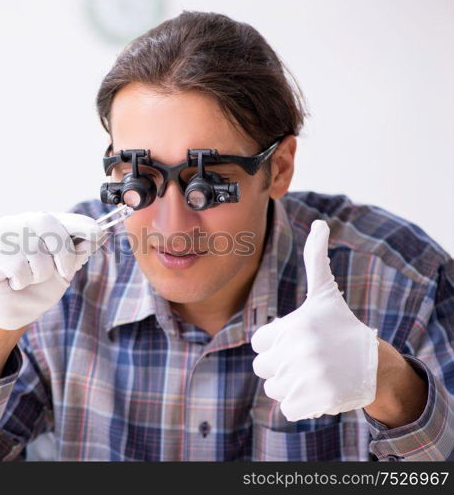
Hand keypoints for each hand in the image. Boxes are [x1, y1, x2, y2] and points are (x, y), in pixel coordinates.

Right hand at [0, 211, 105, 329]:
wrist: (8, 313)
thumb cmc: (35, 289)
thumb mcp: (63, 272)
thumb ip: (78, 254)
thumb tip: (99, 236)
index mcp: (38, 224)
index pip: (64, 218)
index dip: (83, 225)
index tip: (99, 234)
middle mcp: (19, 222)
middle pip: (50, 225)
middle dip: (65, 253)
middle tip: (64, 272)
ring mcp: (2, 235)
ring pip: (36, 252)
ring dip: (40, 275)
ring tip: (27, 279)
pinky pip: (20, 268)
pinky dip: (22, 282)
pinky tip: (13, 282)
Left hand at [250, 220, 378, 420]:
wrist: (374, 364)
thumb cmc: (340, 327)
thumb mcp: (324, 293)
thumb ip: (315, 259)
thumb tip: (320, 223)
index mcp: (293, 325)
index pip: (258, 345)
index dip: (275, 345)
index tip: (297, 341)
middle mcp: (300, 349)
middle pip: (263, 369)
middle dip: (281, 368)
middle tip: (308, 360)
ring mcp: (309, 376)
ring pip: (274, 390)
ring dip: (291, 387)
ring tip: (315, 374)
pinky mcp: (317, 400)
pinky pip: (288, 409)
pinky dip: (302, 406)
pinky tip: (321, 391)